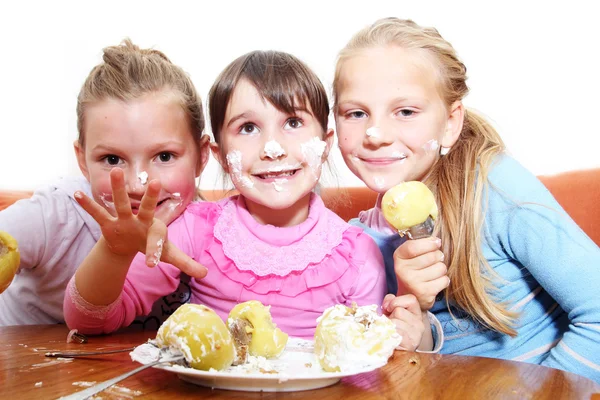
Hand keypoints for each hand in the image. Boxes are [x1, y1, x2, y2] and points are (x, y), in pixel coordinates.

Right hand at [75, 168, 206, 278]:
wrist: (130, 241)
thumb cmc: (151, 244)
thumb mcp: (168, 255)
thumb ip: (186, 262)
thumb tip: (206, 275)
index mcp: (155, 230)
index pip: (157, 241)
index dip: (154, 252)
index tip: (151, 264)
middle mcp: (140, 221)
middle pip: (147, 208)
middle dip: (150, 197)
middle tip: (155, 182)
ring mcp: (124, 220)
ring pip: (121, 203)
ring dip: (118, 189)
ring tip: (115, 171)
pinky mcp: (108, 223)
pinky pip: (98, 213)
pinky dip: (88, 205)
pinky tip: (77, 195)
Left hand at [382, 294, 424, 350]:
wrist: (393, 350)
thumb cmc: (392, 328)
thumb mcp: (391, 312)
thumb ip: (390, 302)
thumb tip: (387, 305)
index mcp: (416, 313)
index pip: (411, 299)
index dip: (397, 301)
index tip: (389, 308)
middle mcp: (419, 324)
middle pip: (399, 311)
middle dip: (390, 316)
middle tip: (390, 324)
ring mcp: (416, 334)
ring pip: (395, 322)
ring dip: (388, 326)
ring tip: (390, 331)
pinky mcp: (410, 344)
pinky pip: (394, 333)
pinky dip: (388, 334)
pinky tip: (390, 337)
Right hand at [394, 237, 448, 310]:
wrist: (410, 294)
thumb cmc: (414, 269)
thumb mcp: (411, 255)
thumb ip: (420, 244)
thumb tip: (437, 240)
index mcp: (399, 256)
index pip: (414, 246)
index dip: (429, 243)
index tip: (437, 242)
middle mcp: (403, 270)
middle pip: (432, 256)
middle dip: (438, 256)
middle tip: (433, 261)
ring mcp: (413, 283)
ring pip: (441, 268)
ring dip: (441, 269)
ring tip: (433, 272)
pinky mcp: (424, 293)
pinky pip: (444, 280)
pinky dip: (443, 280)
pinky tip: (435, 281)